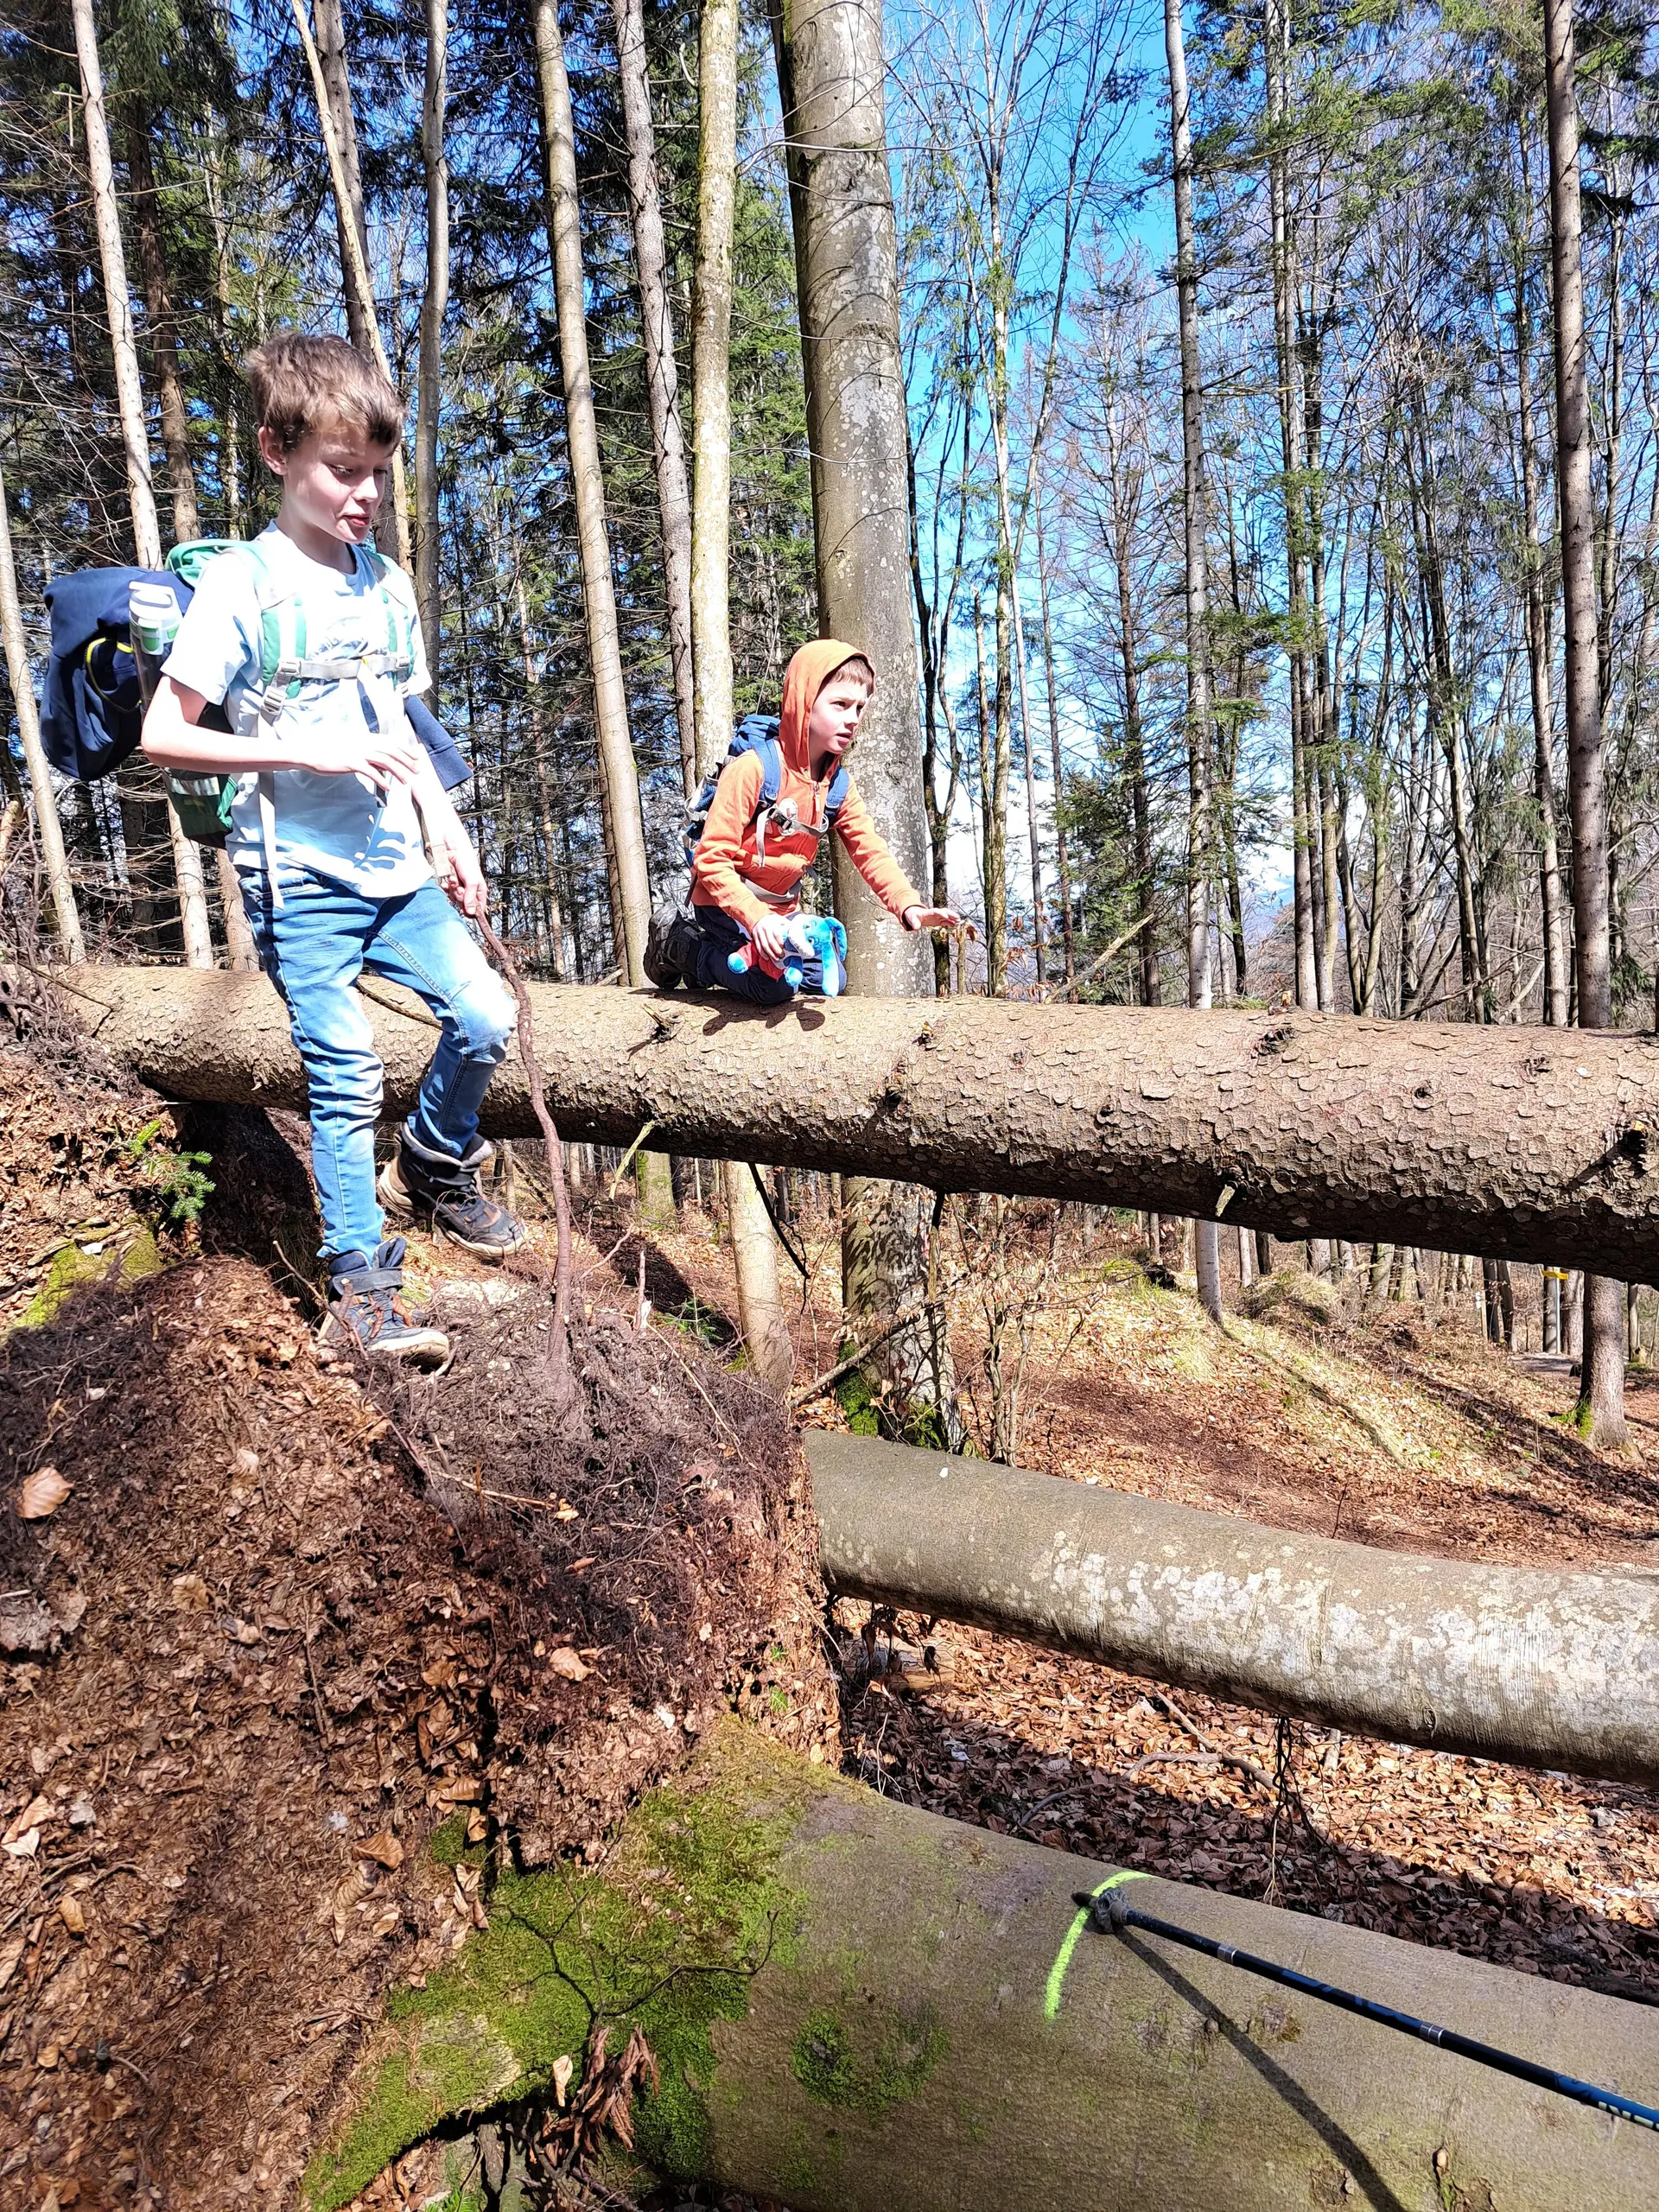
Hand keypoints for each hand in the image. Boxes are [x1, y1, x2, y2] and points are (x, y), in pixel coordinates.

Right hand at [295, 728, 422, 790]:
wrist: (310, 750)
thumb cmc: (328, 749)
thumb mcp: (350, 746)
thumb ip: (365, 752)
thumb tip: (380, 762)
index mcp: (364, 737)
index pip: (390, 741)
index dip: (405, 748)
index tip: (415, 756)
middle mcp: (363, 743)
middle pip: (391, 750)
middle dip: (407, 760)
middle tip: (417, 770)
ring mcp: (357, 752)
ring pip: (385, 761)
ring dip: (398, 771)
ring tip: (406, 781)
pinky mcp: (351, 763)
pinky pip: (371, 772)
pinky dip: (381, 780)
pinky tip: (388, 787)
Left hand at [434, 832, 488, 919]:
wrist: (452, 850)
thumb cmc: (466, 862)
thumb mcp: (472, 881)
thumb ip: (471, 897)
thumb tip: (471, 913)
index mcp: (479, 891)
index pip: (478, 908)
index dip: (472, 910)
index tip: (465, 908)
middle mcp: (470, 891)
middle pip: (464, 905)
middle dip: (460, 896)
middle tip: (459, 887)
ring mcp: (460, 888)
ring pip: (455, 899)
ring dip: (452, 889)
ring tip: (453, 878)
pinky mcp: (451, 885)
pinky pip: (447, 893)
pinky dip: (446, 888)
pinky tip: (446, 882)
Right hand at [748, 912, 790, 965]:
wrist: (759, 916)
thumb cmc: (773, 920)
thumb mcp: (781, 919)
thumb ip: (787, 925)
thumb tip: (798, 931)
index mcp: (773, 924)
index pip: (776, 934)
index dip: (780, 942)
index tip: (784, 947)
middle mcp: (765, 929)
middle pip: (770, 942)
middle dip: (776, 950)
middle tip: (782, 956)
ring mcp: (759, 933)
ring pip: (764, 945)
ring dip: (770, 954)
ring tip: (776, 959)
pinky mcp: (755, 936)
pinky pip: (758, 946)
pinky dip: (762, 953)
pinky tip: (767, 957)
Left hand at [902, 904, 960, 931]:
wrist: (914, 914)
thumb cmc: (913, 915)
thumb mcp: (912, 918)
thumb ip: (914, 923)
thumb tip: (915, 928)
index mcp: (928, 912)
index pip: (936, 911)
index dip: (941, 913)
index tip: (946, 916)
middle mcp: (934, 913)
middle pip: (944, 912)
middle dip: (951, 914)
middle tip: (957, 918)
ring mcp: (937, 916)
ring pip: (947, 916)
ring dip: (953, 918)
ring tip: (959, 921)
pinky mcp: (938, 920)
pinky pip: (946, 921)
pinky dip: (951, 922)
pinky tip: (955, 925)